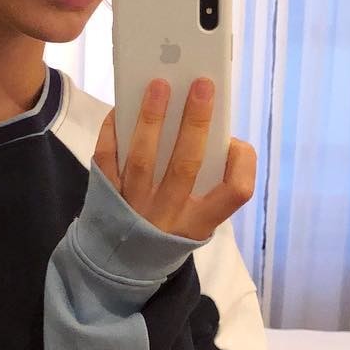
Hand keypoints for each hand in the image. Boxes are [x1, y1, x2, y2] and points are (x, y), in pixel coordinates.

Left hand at [93, 77, 256, 240]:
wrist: (119, 265)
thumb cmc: (169, 229)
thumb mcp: (195, 219)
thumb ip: (207, 183)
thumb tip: (201, 123)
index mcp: (201, 221)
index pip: (235, 193)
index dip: (242, 165)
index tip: (237, 139)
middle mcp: (169, 216)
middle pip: (186, 164)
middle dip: (196, 121)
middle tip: (201, 84)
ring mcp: (135, 208)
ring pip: (143, 159)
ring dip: (152, 119)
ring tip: (159, 85)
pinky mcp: (107, 197)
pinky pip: (108, 160)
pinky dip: (113, 131)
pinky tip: (122, 108)